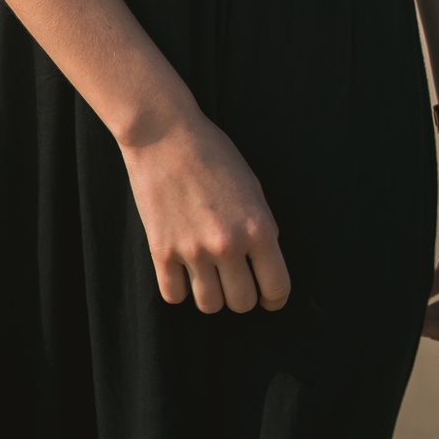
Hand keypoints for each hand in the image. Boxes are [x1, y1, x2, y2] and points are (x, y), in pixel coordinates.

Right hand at [119, 111, 291, 314]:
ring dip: (212, 294)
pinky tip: (182, 268)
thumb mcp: (251, 185)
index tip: (268, 296)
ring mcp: (192, 250)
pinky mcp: (161, 251)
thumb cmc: (211, 152)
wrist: (163, 132)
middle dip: (242, 295)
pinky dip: (179, 288)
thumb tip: (264, 261)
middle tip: (234, 278)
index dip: (275, 298)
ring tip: (208, 273)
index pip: (277, 288)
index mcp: (257, 227)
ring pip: (209, 306)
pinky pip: (174, 295)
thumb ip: (261, 225)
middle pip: (242, 303)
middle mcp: (228, 244)